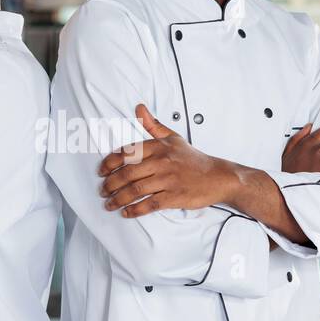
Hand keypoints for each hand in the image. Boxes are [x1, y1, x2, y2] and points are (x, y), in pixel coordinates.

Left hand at [98, 104, 236, 217]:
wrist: (217, 177)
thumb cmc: (193, 159)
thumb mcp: (173, 138)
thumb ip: (153, 125)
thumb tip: (139, 108)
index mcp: (158, 147)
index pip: (126, 154)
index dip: (109, 164)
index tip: (101, 172)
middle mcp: (162, 161)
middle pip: (127, 173)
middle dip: (110, 184)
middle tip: (103, 191)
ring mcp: (168, 179)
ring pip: (135, 190)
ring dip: (118, 199)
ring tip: (110, 204)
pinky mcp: (174, 196)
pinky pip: (149, 204)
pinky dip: (135, 210)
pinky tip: (126, 212)